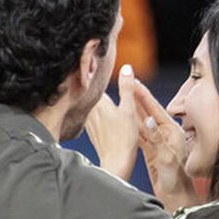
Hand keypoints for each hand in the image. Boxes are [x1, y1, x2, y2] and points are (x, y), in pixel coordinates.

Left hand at [85, 65, 139, 182]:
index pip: (90, 80)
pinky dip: (96, 104)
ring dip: (91, 91)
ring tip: (93, 78)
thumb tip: (126, 67)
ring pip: (90, 101)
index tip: (88, 55)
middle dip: (90, 78)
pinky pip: (92, 112)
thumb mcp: (129, 110)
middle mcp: (90, 111)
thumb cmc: (124, 138)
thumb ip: (128, 88)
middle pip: (88, 89)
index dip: (90, 67)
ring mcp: (90, 121)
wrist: (115, 163)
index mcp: (98, 103)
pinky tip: (101, 104)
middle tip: (90, 61)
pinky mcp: (93, 130)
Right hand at [131, 77, 196, 211]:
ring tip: (121, 97)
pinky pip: (140, 135)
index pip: (154, 109)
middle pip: (147, 112)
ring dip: (132, 110)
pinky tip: (124, 121)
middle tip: (125, 83)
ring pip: (142, 122)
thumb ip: (156, 139)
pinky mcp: (153, 152)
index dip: (143, 95)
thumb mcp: (167, 158)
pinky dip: (132, 126)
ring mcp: (159, 142)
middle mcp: (166, 134)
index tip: (133, 82)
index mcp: (172, 132)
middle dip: (136, 98)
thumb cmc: (177, 179)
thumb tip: (147, 120)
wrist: (179, 198)